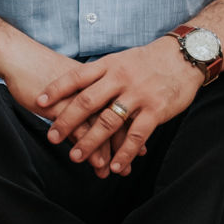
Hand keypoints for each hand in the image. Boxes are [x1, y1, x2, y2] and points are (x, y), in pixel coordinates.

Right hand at [1, 42, 121, 178]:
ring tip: (108, 172)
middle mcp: (94, 87)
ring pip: (102, 127)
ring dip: (106, 152)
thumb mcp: (70, 80)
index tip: (138, 150)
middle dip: (122, 146)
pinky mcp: (62, 105)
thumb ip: (83, 94)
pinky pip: (82, 129)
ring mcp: (79, 97)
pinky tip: (96, 163)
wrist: (19, 56)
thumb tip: (94, 111)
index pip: (121, 107)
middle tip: (127, 168)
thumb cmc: (42, 68)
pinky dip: (92, 147)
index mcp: (99, 79)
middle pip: (116, 120)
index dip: (130, 130)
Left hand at [37, 37, 202, 175]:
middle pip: (88, 101)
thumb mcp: (121, 60)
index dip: (56, 89)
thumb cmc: (148, 61)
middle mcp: (121, 79)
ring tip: (76, 157)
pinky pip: (137, 134)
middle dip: (67, 121)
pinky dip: (125, 152)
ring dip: (90, 142)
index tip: (38, 102)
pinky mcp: (156, 110)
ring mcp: (138, 95)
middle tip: (51, 137)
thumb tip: (73, 88)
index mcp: (109, 65)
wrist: (184, 56)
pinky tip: (114, 166)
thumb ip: (100, 75)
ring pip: (109, 121)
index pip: (77, 77)